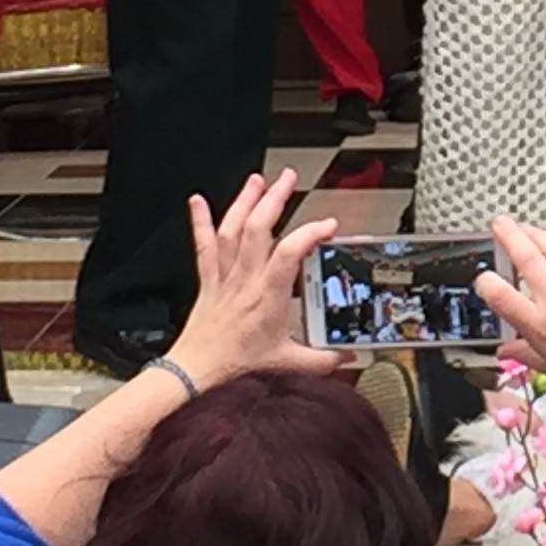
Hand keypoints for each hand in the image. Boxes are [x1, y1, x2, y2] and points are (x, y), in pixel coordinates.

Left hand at [167, 170, 340, 390]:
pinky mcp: (208, 276)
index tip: (328, 225)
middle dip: (274, 199)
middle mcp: (245, 280)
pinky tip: (198, 201)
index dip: (309, 234)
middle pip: (258, 229)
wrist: (197, 366)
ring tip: (258, 181)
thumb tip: (347, 355)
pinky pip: (203, 245)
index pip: (289, 254)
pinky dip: (200, 221)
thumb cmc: (236, 361)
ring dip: (244, 202)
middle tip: (289, 179)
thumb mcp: (287, 360)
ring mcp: (225, 275)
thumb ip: (321, 359)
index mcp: (267, 296)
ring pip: (232, 230)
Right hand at [474, 215, 545, 410]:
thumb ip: (524, 353)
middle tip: (501, 224)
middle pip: (527, 257)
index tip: (486, 276)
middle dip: (509, 235)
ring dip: (538, 233)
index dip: (486, 281)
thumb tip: (505, 350)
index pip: (501, 294)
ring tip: (529, 228)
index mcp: (540, 327)